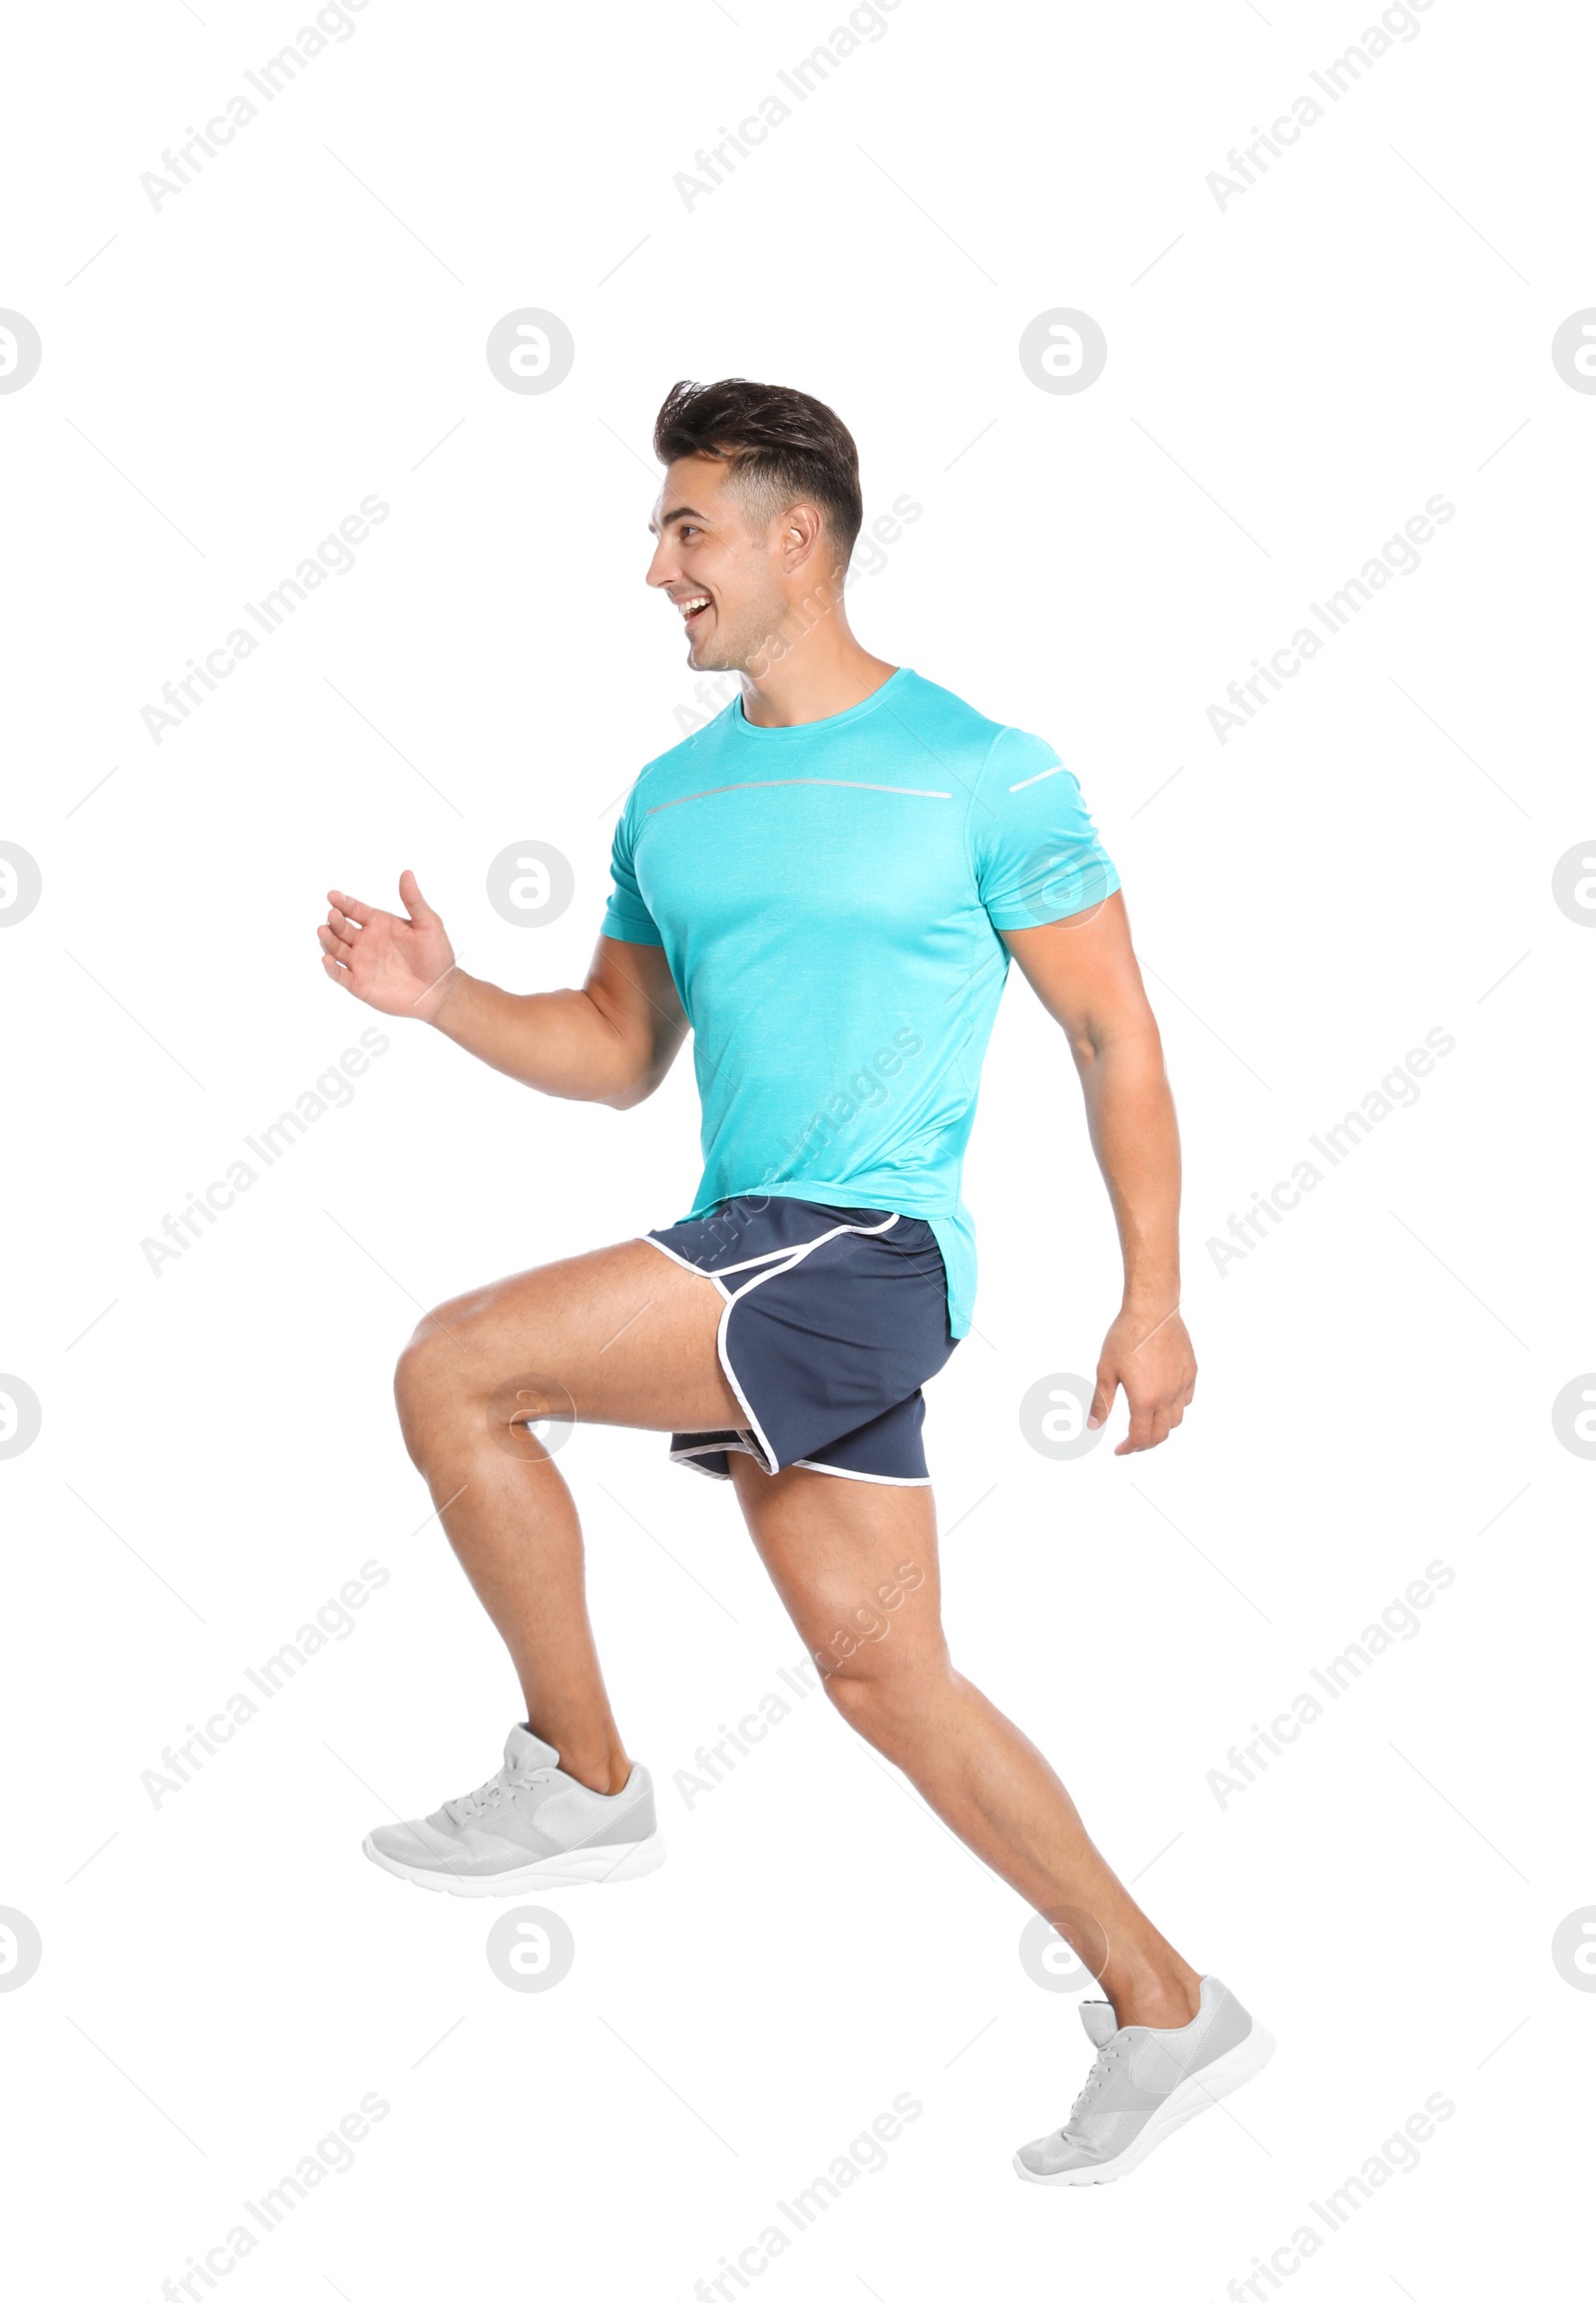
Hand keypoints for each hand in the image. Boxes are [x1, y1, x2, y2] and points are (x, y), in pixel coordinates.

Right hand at [318, 870, 458, 1022]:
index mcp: (378, 923)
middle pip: (341, 928)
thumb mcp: (428, 924)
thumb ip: (414, 900)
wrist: (440, 990)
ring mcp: (361, 962)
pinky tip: (327, 959)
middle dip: (334, 920)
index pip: (354, 909)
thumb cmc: (437, 955)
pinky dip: (330, 968)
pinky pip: (340, 975)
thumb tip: (406, 873)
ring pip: (336, 949)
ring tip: (323, 930)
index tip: (332, 895)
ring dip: (327, 940)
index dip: (343, 902)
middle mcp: (365, 941)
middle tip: (333, 914)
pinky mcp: (359, 984)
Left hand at [1089, 1304, 1195, 1454]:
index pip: (1140, 1437)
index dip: (1129, 1448)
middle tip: (1131, 1442)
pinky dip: (1176, 1408)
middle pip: (1161, 1435)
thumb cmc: (1127, 1336)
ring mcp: (1182, 1384)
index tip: (1119, 1449)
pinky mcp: (1191, 1371)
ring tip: (1147, 1422)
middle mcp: (1168, 1396)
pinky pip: (1187, 1399)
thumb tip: (1093, 1425)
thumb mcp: (1106, 1370)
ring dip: (1162, 1428)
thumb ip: (1101, 1401)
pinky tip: (1164, 1401)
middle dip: (1145, 1444)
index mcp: (1145, 1399)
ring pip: (1177, 1420)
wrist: (1152, 1309)